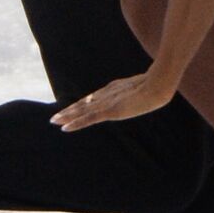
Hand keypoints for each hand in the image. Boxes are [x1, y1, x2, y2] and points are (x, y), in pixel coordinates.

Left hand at [50, 72, 175, 131]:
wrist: (158, 84)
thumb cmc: (159, 84)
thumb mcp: (149, 86)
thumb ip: (144, 88)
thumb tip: (153, 90)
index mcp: (115, 88)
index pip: (95, 97)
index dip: (84, 103)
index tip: (75, 107)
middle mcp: (107, 94)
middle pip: (85, 103)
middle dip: (70, 110)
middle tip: (56, 116)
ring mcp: (107, 102)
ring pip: (82, 110)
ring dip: (67, 116)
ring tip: (54, 120)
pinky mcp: (109, 111)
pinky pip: (88, 119)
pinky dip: (75, 123)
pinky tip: (64, 128)